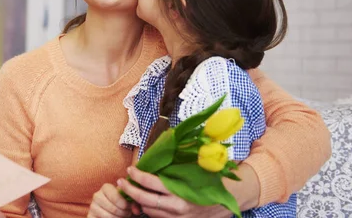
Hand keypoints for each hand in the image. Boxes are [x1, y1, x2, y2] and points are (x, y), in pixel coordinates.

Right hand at [87, 183, 131, 217]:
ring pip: (109, 217)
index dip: (125, 205)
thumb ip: (133, 202)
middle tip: (127, 214)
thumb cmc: (122, 203)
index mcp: (105, 187)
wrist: (113, 210)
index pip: (116, 197)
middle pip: (114, 209)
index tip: (129, 208)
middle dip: (124, 213)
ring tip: (121, 216)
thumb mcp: (128, 200)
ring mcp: (92, 207)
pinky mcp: (90, 216)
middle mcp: (97, 196)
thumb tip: (136, 210)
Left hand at [118, 167, 232, 217]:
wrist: (229, 200)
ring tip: (131, 190)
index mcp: (181, 191)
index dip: (138, 176)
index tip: (130, 169)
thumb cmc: (212, 179)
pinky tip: (145, 202)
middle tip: (122, 182)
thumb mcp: (197, 167)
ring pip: (150, 211)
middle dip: (131, 191)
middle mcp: (177, 208)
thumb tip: (166, 141)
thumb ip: (180, 159)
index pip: (152, 183)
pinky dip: (149, 210)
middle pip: (145, 201)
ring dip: (139, 202)